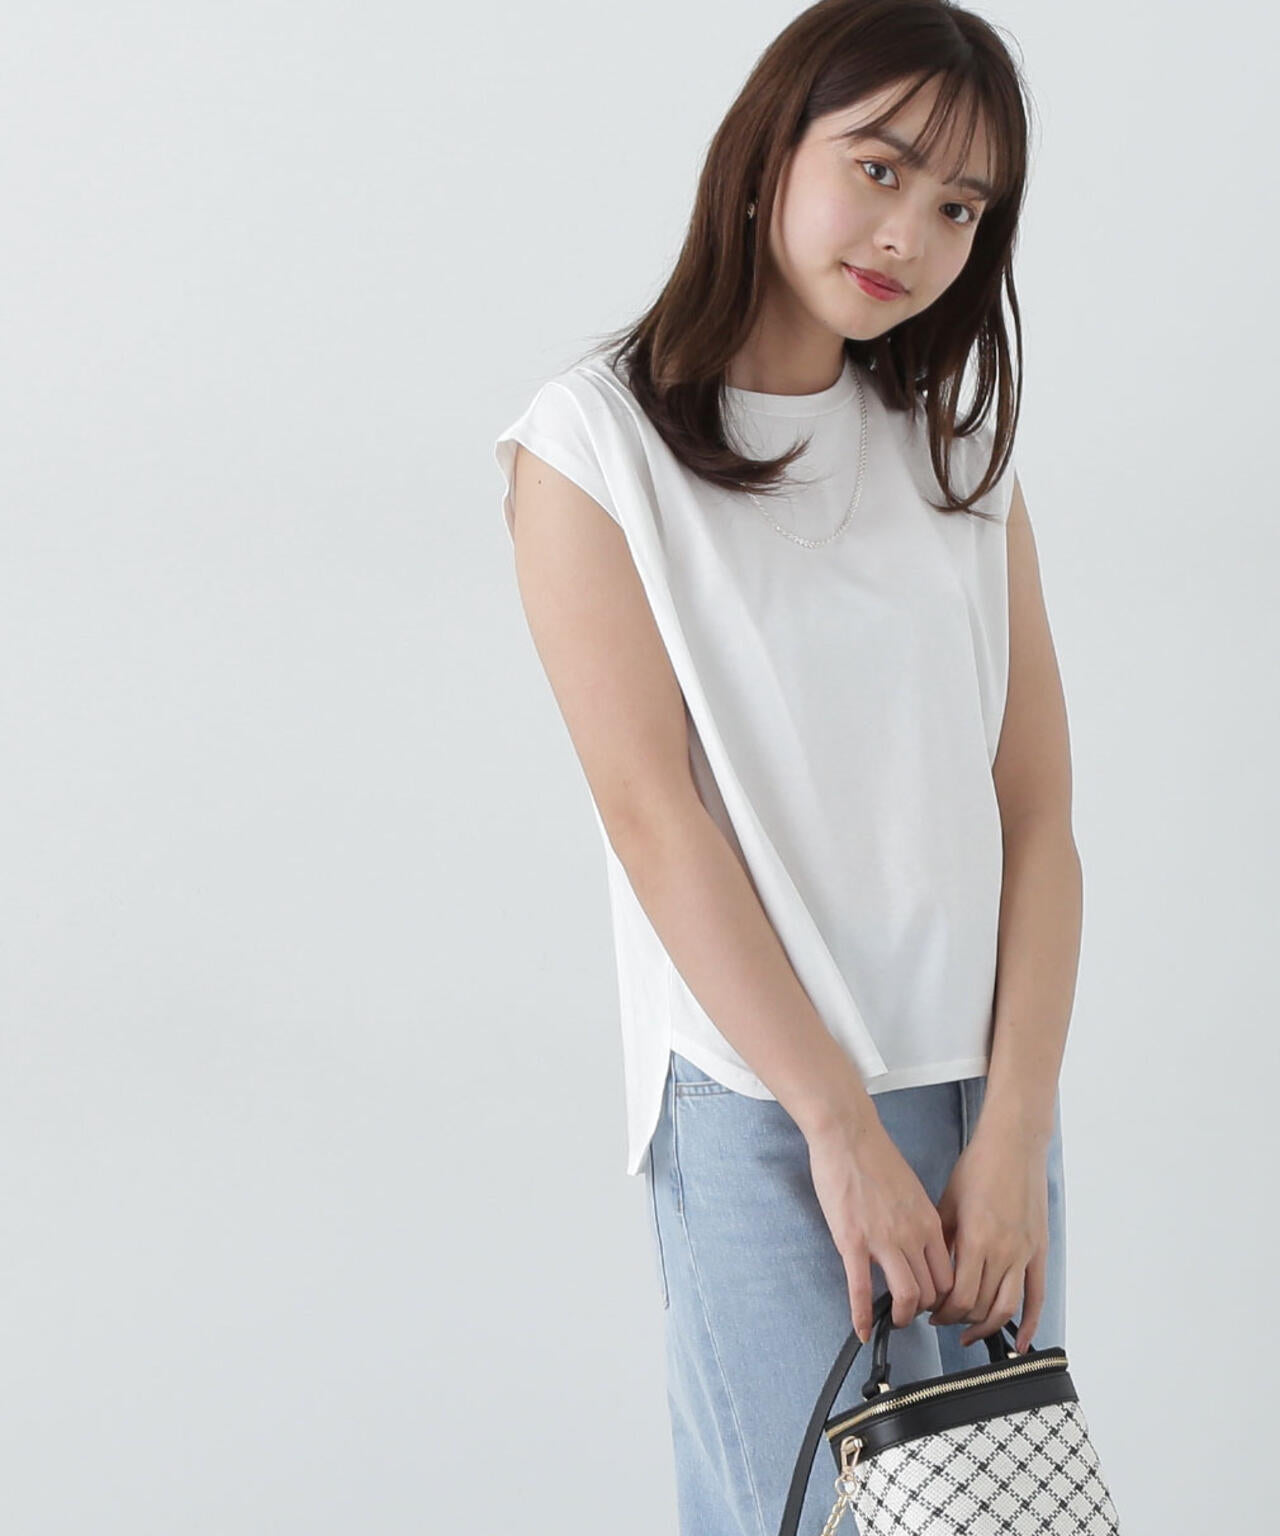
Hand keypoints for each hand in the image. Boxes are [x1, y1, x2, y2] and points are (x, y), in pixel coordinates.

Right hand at [806, 1113, 954, 1345]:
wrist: (848, 1134)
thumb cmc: (875, 1157)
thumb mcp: (912, 1190)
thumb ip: (919, 1221)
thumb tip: (920, 1245)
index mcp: (928, 1221)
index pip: (949, 1275)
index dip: (943, 1297)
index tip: (933, 1302)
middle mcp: (912, 1235)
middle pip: (933, 1291)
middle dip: (924, 1311)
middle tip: (913, 1314)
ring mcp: (882, 1240)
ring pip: (907, 1296)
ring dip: (902, 1317)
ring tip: (894, 1321)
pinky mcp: (852, 1242)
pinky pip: (861, 1290)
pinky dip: (862, 1316)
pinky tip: (861, 1329)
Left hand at [928, 1122, 1050, 1353]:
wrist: (1013, 1147)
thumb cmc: (978, 1168)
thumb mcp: (947, 1203)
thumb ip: (941, 1240)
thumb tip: (929, 1271)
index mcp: (976, 1239)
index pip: (959, 1296)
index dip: (942, 1312)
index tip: (930, 1311)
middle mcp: (1003, 1252)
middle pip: (980, 1306)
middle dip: (958, 1319)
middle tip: (944, 1319)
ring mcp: (1024, 1254)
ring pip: (1007, 1308)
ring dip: (987, 1327)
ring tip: (970, 1333)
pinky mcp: (1039, 1252)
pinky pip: (1036, 1297)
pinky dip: (1030, 1324)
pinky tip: (1019, 1343)